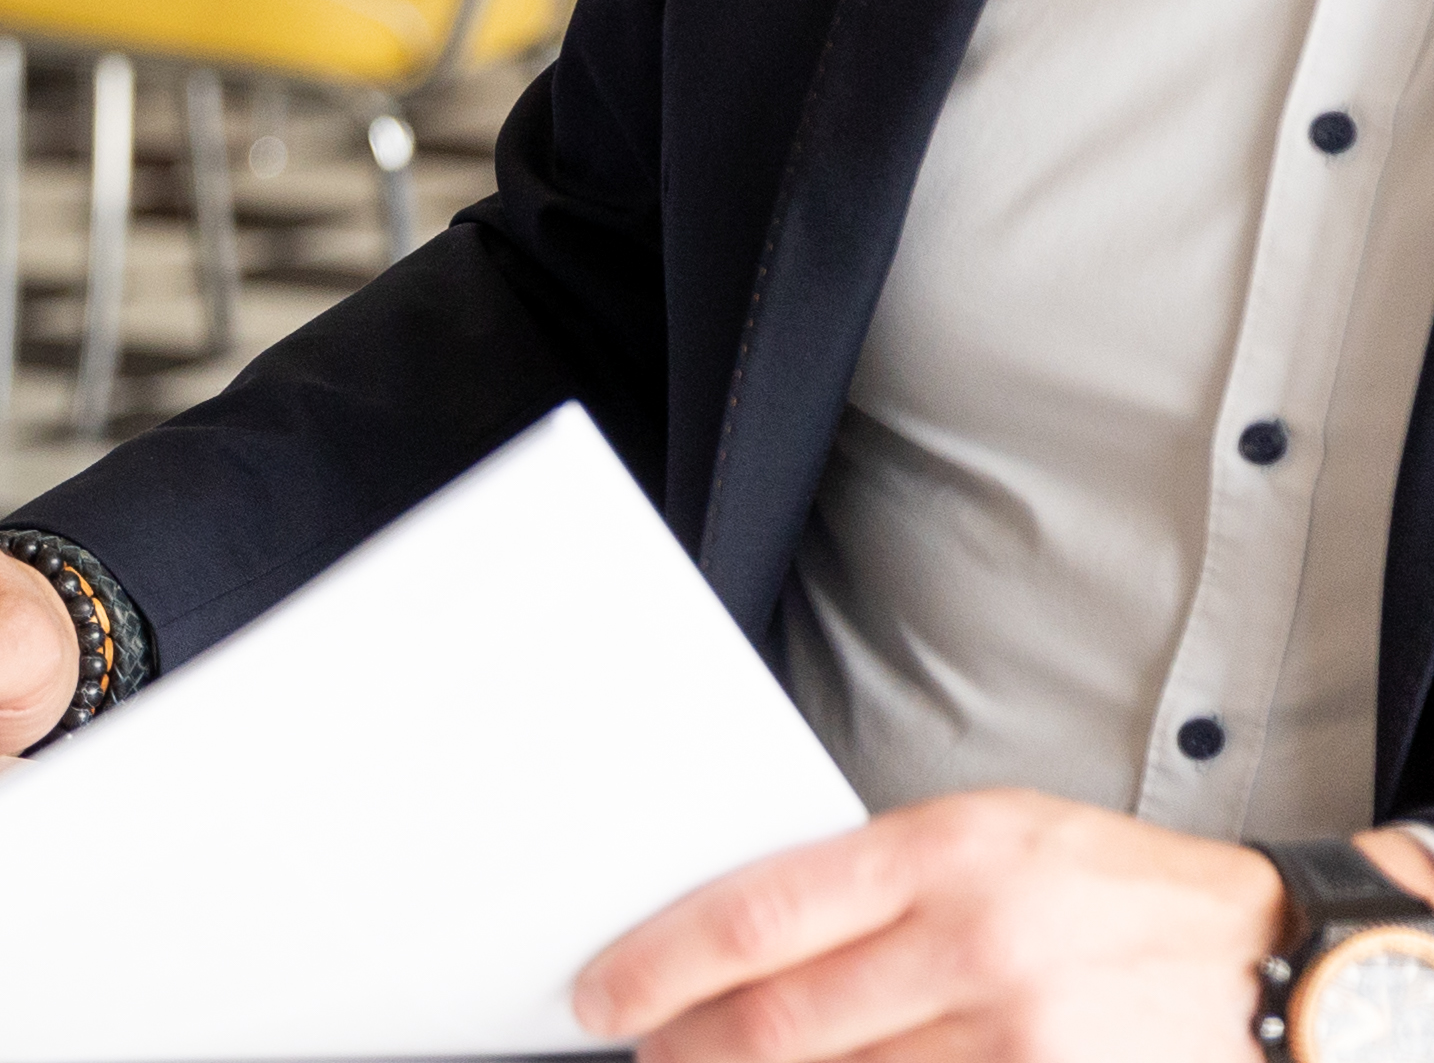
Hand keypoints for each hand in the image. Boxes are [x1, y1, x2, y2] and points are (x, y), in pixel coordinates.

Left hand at [578, 790, 1338, 1061]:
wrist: (1279, 966)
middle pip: (780, 1019)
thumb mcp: (992, 840)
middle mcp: (978, 943)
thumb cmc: (1119, 895)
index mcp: (947, 854)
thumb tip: (739, 939)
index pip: (757, 916)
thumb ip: (872, 884)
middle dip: (690, 1045)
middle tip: (649, 1051)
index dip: (659, 965)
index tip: (602, 993)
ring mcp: (1021, 1035)